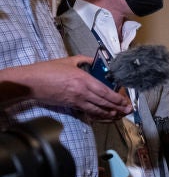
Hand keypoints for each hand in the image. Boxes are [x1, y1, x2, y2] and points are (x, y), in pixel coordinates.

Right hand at [1, 56, 132, 119]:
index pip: (105, 91)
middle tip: (128, 110)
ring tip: (119, 115)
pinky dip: (97, 115)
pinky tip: (104, 116)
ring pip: (97, 109)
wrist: (31, 82)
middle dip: (118, 107)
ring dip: (110, 113)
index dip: (117, 98)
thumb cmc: (48, 70)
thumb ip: (84, 60)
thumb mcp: (68, 61)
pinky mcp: (70, 105)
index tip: (125, 101)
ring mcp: (76, 100)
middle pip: (104, 102)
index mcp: (83, 79)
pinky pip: (87, 112)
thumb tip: (95, 61)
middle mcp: (82, 91)